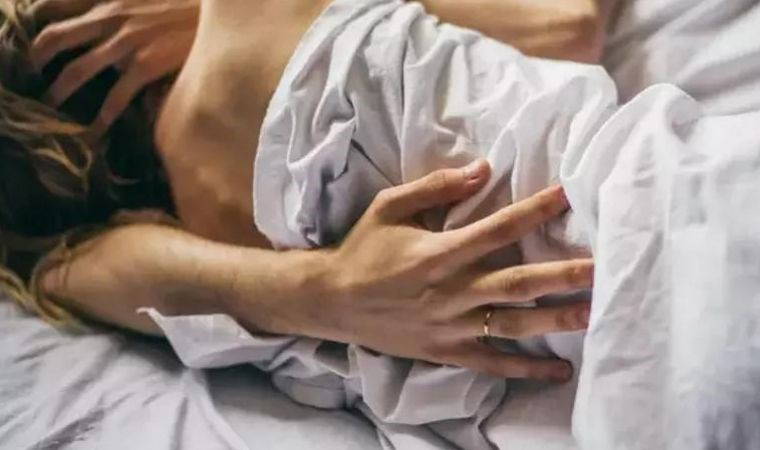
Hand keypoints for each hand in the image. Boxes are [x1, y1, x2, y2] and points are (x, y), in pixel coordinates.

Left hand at [30, 0, 198, 136]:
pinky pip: (115, 96)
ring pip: (76, 70)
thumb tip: (118, 41)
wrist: (221, 13)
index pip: (58, 3)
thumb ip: (130, 8)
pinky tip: (96, 129)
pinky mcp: (146, 64)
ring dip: (58, 92)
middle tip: (31, 76)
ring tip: (51, 106)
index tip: (33, 38)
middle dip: (36, 58)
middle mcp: (112, 16)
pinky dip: (102, 116)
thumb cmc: (191, 6)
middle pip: (55, 36)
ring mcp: (126, 42)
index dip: (39, 20)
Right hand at [316, 160, 591, 380]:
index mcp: (438, 253)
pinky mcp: (444, 350)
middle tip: (605, 267)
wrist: (331, 300)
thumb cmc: (363, 249)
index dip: (537, 210)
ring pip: (512, 325)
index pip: (498, 228)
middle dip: (564, 275)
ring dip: (555, 321)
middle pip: (517, 283)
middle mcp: (450, 292)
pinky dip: (524, 370)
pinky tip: (558, 371)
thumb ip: (435, 186)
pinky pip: (490, 363)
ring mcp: (449, 326)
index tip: (571, 195)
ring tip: (595, 314)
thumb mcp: (389, 207)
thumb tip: (482, 168)